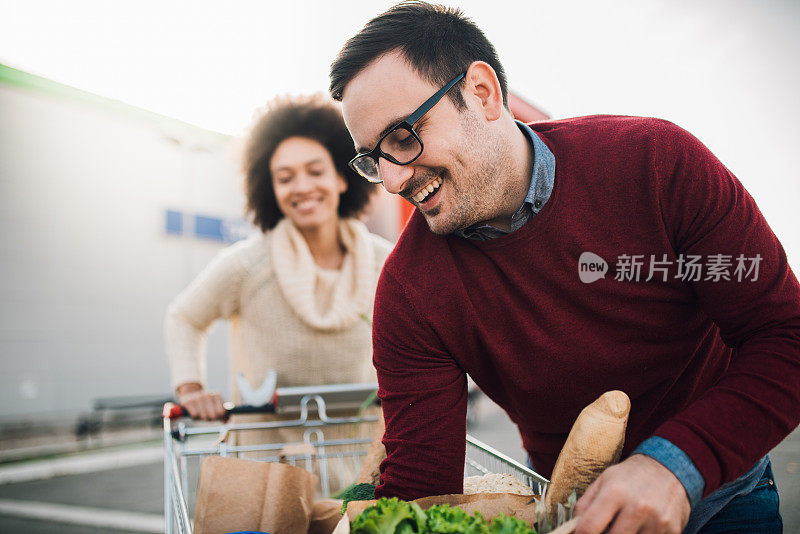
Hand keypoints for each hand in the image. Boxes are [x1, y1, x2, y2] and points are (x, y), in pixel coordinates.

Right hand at [176, 382, 225, 419]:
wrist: (190, 394)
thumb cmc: (205, 404)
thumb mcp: (215, 405)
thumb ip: (223, 414)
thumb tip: (225, 422)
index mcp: (217, 395)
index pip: (221, 412)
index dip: (219, 417)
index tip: (216, 417)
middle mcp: (208, 395)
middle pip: (213, 415)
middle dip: (210, 419)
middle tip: (207, 416)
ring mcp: (197, 397)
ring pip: (203, 416)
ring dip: (202, 418)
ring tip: (200, 413)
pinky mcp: (188, 402)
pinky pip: (194, 415)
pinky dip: (194, 417)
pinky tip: (194, 412)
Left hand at [573, 454, 689, 533]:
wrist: (670, 468)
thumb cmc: (631, 476)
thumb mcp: (604, 480)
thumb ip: (585, 505)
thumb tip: (572, 528)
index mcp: (615, 492)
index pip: (589, 528)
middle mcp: (637, 507)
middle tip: (605, 528)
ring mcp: (657, 521)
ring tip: (623, 525)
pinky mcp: (672, 531)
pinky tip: (640, 527)